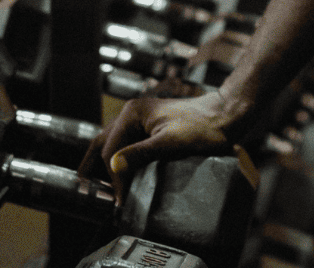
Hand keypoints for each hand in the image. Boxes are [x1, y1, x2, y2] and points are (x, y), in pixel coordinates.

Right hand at [80, 91, 240, 192]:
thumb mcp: (171, 143)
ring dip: (105, 164)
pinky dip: (120, 161)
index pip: (110, 149)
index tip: (119, 200)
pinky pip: (128, 146)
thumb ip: (141, 154)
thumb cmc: (203, 127)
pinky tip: (122, 175)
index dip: (112, 177)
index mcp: (132, 114)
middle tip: (86, 190)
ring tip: (101, 187)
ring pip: (114, 144)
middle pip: (104, 143)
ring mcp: (141, 121)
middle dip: (93, 166)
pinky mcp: (151, 130)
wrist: (226, 116)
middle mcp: (132, 115)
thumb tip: (114, 167)